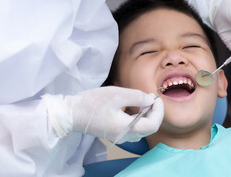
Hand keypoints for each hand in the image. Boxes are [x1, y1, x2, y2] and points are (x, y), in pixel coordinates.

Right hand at [42, 86, 163, 142]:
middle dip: (153, 112)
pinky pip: (133, 128)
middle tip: (150, 97)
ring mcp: (119, 136)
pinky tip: (132, 106)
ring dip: (146, 115)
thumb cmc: (92, 102)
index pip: (153, 125)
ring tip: (142, 101)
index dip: (158, 111)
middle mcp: (124, 136)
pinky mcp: (115, 133)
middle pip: (149, 128)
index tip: (155, 98)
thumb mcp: (117, 94)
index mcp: (126, 128)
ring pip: (141, 129)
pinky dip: (137, 118)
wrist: (71, 113)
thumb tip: (151, 100)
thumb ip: (137, 97)